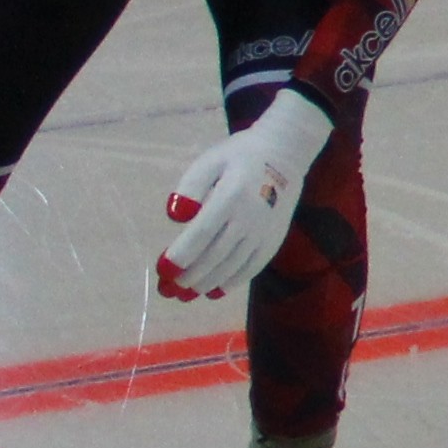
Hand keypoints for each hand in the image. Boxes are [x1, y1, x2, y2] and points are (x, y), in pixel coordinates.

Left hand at [159, 89, 334, 300]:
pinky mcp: (274, 240)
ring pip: (232, 266)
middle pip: (214, 256)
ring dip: (206, 283)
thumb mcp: (210, 161)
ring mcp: (264, 232)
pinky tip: (213, 291)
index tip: (162, 270)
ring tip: (184, 295)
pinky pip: (252, 267)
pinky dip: (231, 282)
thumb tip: (176, 216)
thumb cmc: (240, 156)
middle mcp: (250, 218)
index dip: (181, 255)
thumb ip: (190, 187)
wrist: (286, 153)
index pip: (201, 233)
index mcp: (232, 196)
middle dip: (188, 276)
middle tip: (166, 289)